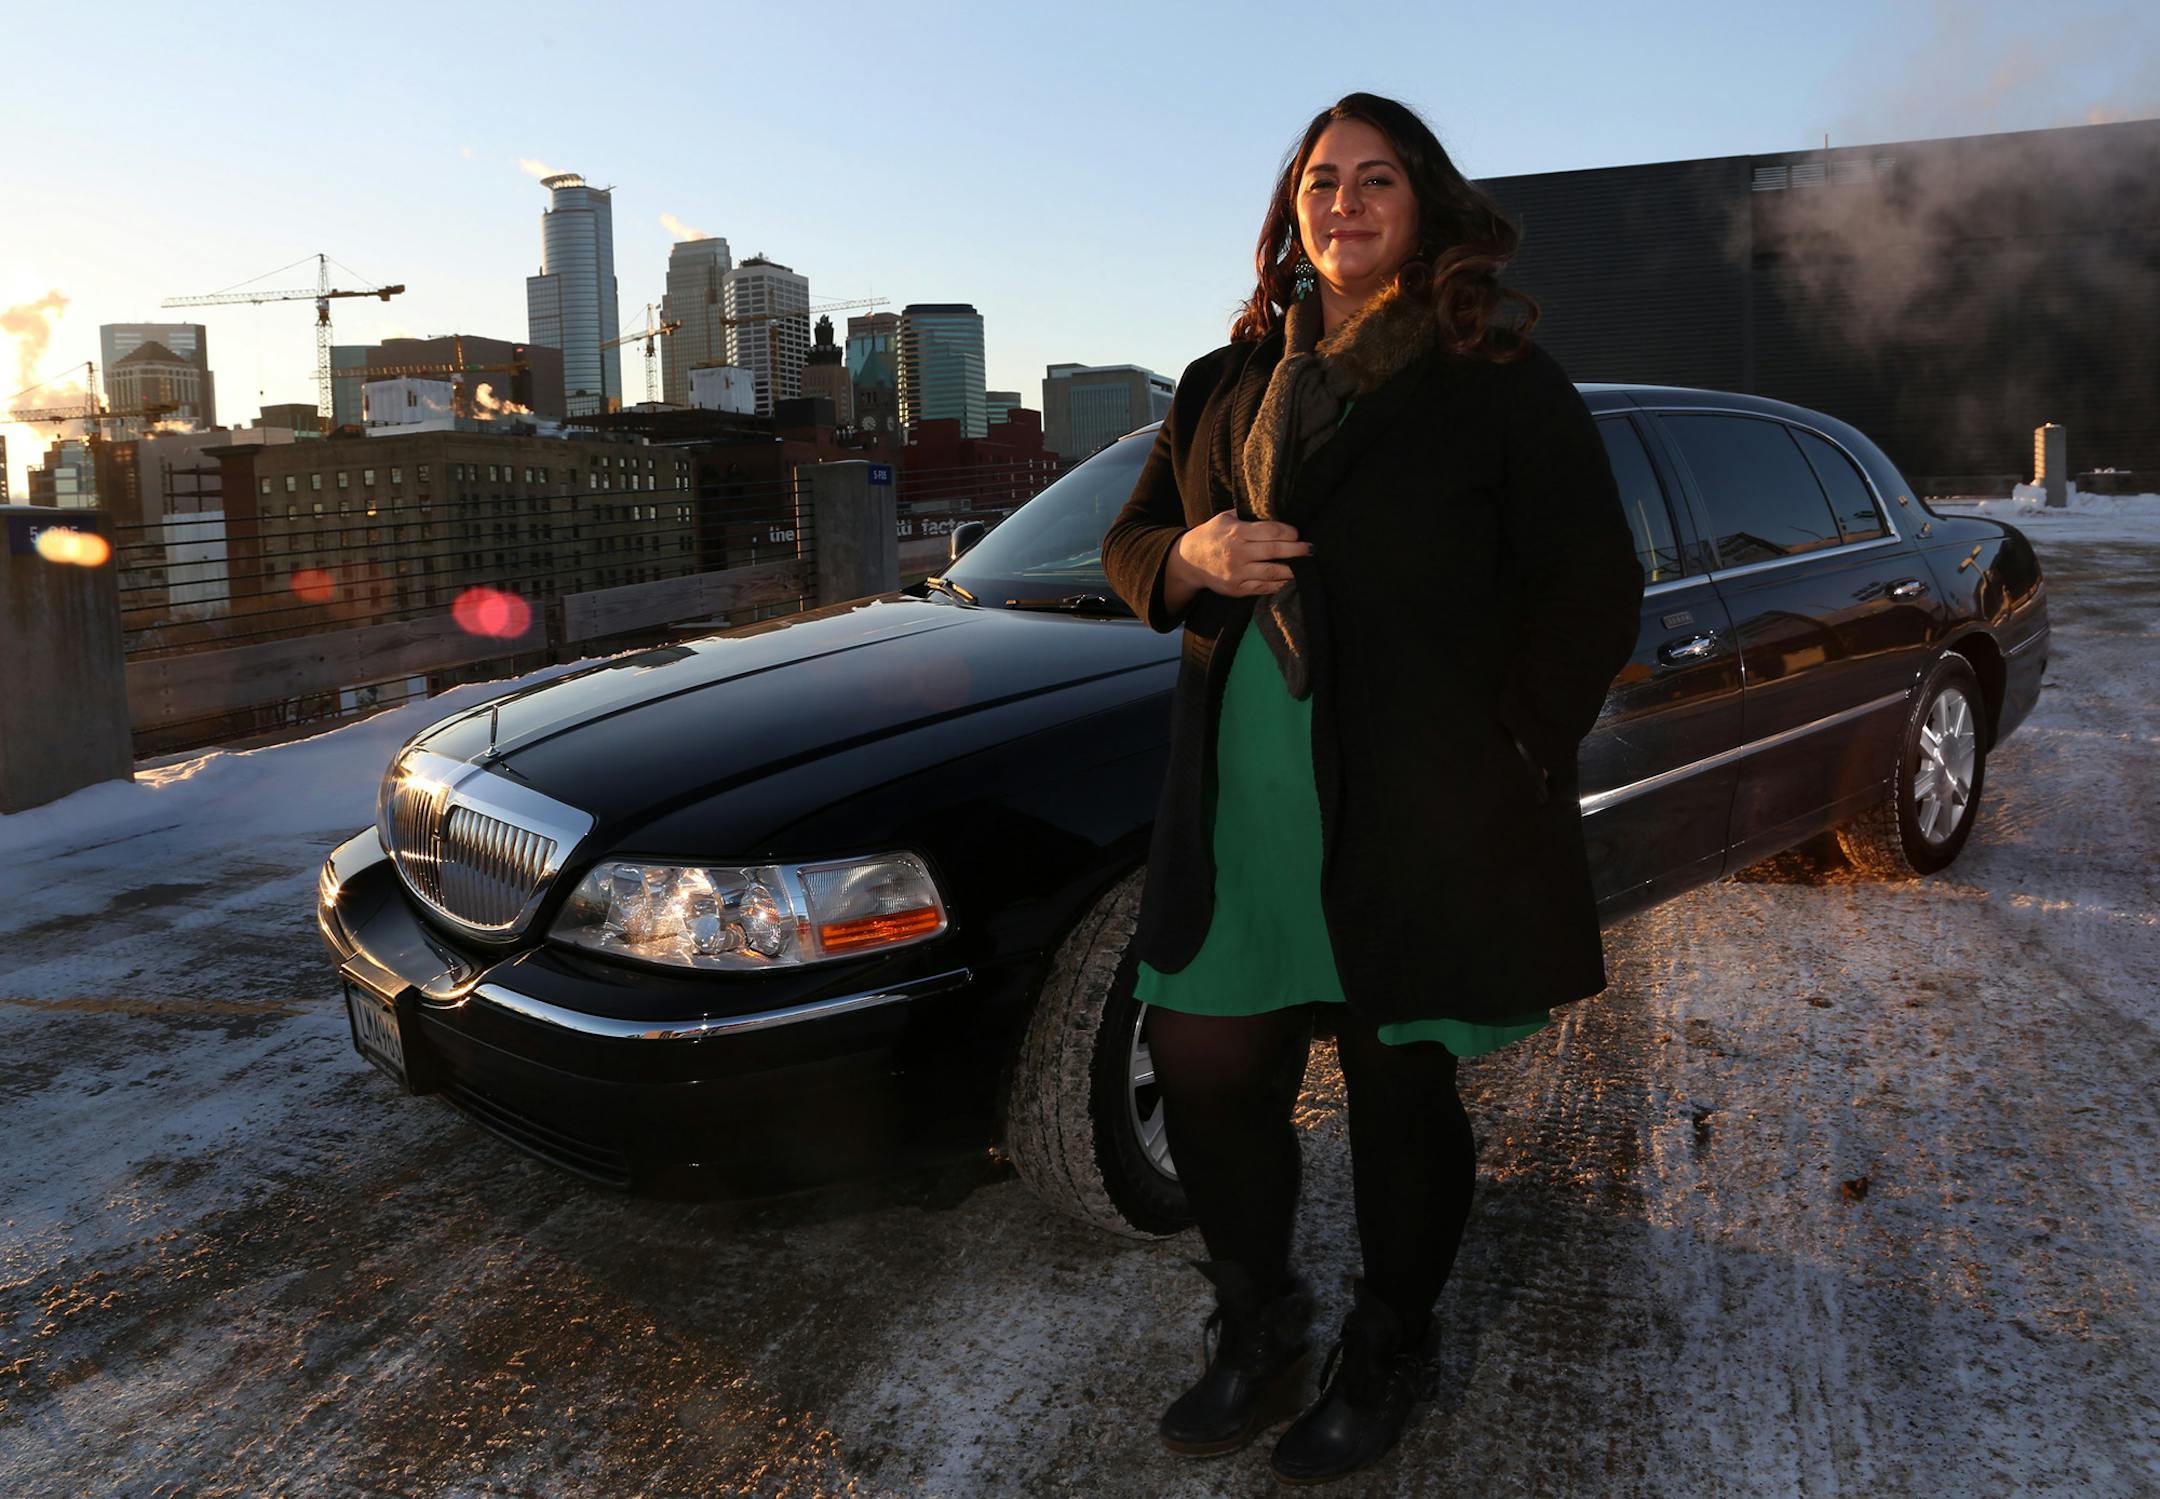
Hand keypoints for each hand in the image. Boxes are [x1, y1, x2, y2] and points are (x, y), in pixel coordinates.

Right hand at [1166, 513, 1313, 611]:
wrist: (1188, 560)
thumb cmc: (1211, 535)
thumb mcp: (1225, 518)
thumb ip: (1247, 515)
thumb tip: (1274, 509)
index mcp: (1236, 532)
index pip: (1270, 531)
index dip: (1289, 532)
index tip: (1297, 533)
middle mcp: (1237, 553)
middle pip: (1275, 552)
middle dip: (1297, 550)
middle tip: (1311, 550)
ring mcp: (1237, 573)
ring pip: (1272, 573)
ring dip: (1292, 570)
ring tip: (1304, 567)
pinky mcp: (1236, 588)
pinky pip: (1263, 588)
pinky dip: (1278, 584)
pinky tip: (1288, 579)